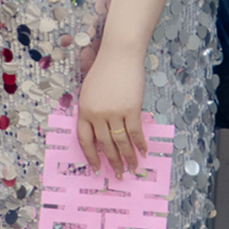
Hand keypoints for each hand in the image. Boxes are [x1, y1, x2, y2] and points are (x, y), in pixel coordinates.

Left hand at [76, 43, 147, 177]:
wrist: (119, 54)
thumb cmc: (104, 69)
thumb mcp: (89, 90)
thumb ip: (92, 110)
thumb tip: (100, 132)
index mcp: (84, 110)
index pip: (85, 140)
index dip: (91, 156)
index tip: (96, 169)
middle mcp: (97, 114)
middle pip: (105, 145)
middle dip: (113, 161)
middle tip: (119, 174)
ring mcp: (114, 112)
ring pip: (121, 142)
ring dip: (128, 157)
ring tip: (133, 168)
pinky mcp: (131, 109)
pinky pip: (135, 132)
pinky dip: (140, 144)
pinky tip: (144, 152)